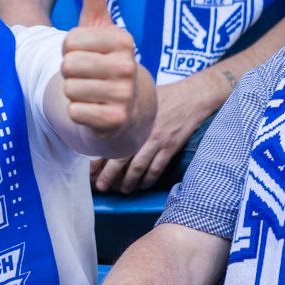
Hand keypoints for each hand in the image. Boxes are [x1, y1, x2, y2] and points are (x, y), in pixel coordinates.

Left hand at [63, 0, 141, 138]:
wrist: (131, 106)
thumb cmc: (108, 60)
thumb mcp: (102, 26)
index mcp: (123, 40)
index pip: (70, 40)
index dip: (69, 49)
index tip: (86, 54)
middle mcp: (128, 66)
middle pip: (68, 65)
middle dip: (70, 72)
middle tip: (87, 75)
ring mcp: (124, 94)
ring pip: (69, 89)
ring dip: (73, 93)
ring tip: (91, 92)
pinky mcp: (116, 120)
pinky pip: (75, 112)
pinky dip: (78, 112)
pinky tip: (94, 110)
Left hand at [92, 75, 218, 192]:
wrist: (193, 96)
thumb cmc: (167, 94)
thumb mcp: (142, 97)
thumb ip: (126, 109)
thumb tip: (107, 116)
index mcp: (132, 121)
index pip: (110, 144)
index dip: (98, 160)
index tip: (91, 171)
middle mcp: (142, 133)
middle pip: (120, 160)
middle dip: (108, 176)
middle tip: (101, 186)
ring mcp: (157, 141)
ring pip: (138, 168)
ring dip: (128, 182)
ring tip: (122, 190)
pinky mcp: (171, 147)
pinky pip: (157, 168)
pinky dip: (148, 179)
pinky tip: (142, 185)